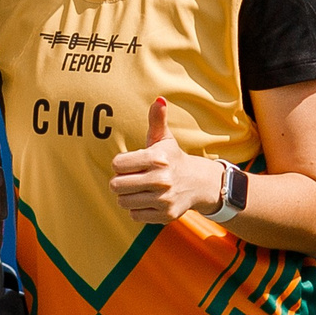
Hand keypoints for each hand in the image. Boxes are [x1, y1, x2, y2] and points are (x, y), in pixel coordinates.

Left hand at [110, 97, 224, 224]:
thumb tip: (158, 100)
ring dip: (128, 196)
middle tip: (133, 178)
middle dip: (121, 182)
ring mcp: (163, 198)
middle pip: (116, 185)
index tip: (131, 164)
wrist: (199, 183)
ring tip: (140, 189)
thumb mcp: (165, 139)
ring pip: (123, 201)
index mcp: (157, 158)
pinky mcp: (165, 214)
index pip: (117, 165)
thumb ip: (157, 119)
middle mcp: (161, 179)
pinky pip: (135, 215)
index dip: (120, 164)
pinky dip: (138, 209)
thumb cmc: (173, 158)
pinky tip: (149, 200)